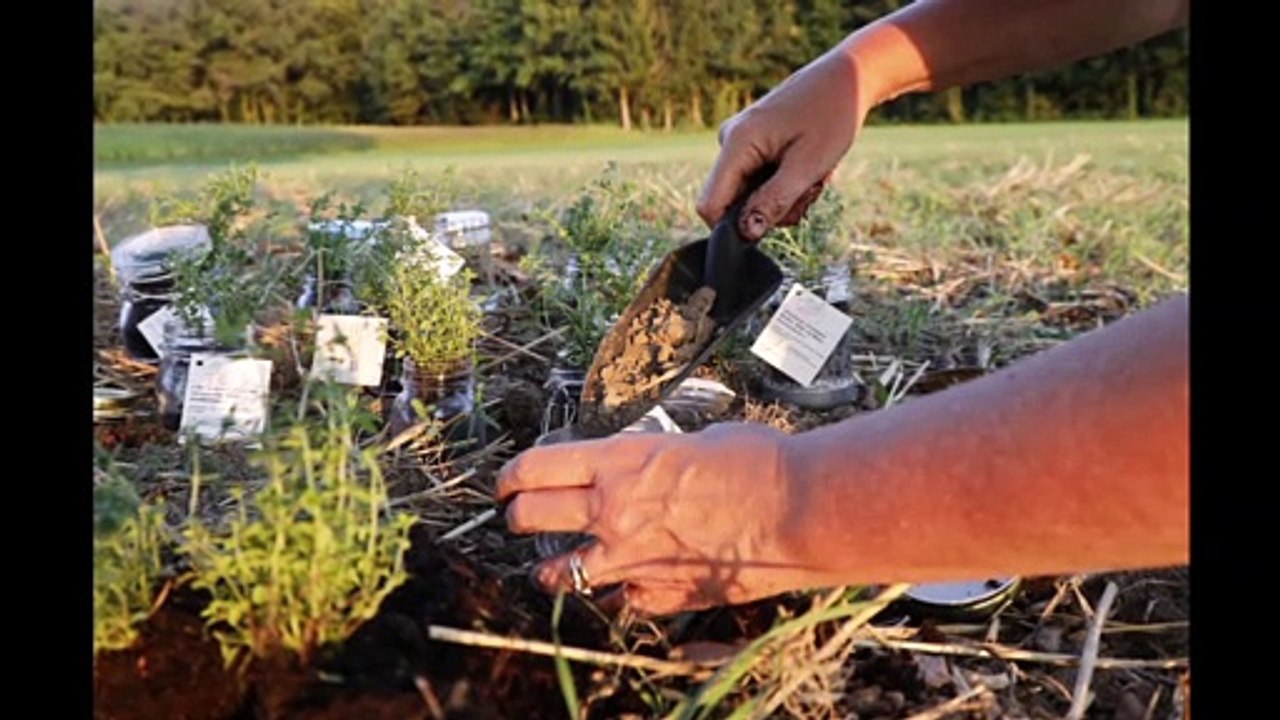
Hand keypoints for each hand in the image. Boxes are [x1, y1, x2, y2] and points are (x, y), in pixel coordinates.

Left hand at [496, 423, 819, 615]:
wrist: (799, 510)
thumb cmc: (758, 462)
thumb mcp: (694, 441)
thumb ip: (656, 459)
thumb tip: (650, 467)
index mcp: (620, 461)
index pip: (536, 468)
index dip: (510, 475)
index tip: (504, 482)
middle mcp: (614, 510)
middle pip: (532, 516)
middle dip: (517, 516)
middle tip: (518, 516)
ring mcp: (633, 559)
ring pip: (562, 573)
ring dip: (550, 570)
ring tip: (547, 572)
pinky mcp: (661, 594)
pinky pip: (624, 601)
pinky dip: (622, 595)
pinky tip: (627, 590)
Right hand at [696, 46, 870, 241]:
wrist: (847, 79)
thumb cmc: (832, 115)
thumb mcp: (807, 167)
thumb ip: (774, 202)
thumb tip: (746, 233)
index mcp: (736, 143)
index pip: (710, 206)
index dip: (734, 227)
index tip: (773, 222)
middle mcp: (730, 141)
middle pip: (733, 203)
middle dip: (771, 209)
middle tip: (809, 191)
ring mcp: (740, 142)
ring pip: (750, 194)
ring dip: (783, 197)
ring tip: (813, 177)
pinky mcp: (752, 144)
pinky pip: (759, 180)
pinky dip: (785, 183)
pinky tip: (807, 169)